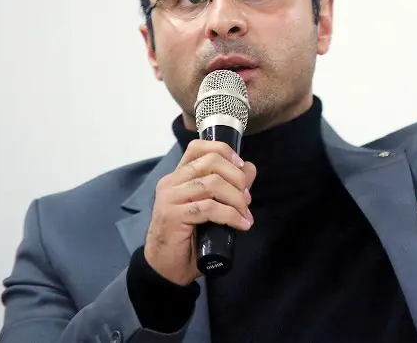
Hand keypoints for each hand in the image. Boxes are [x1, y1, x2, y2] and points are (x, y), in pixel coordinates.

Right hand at [145, 140, 256, 285]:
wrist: (166, 268)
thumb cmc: (189, 238)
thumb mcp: (212, 208)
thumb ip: (228, 186)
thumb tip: (249, 168)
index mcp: (179, 176)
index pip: (198, 147)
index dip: (223, 150)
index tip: (241, 166)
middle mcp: (171, 182)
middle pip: (211, 161)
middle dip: (237, 178)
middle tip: (247, 199)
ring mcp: (170, 198)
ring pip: (212, 183)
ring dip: (236, 199)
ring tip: (245, 214)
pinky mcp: (173, 215)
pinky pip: (209, 208)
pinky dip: (231, 215)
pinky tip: (241, 225)